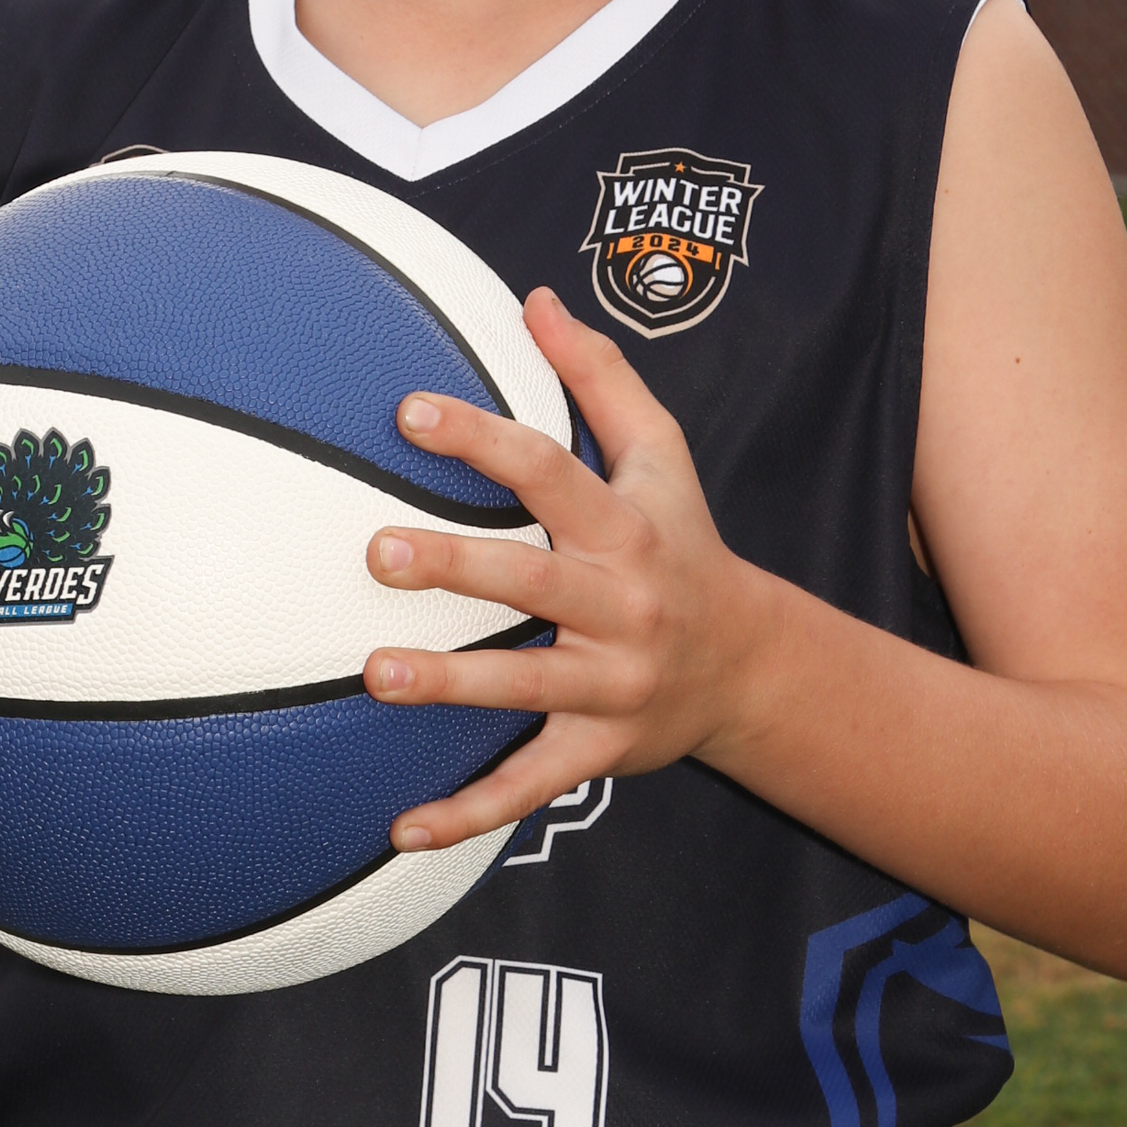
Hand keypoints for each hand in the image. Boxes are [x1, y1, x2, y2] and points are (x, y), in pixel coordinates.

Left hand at [365, 288, 781, 849]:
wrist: (752, 665)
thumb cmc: (682, 542)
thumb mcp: (660, 456)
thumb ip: (599, 377)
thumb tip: (535, 298)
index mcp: (624, 525)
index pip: (548, 470)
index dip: (480, 439)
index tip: (409, 412)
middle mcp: (621, 604)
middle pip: (532, 578)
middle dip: (456, 563)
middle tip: (376, 548)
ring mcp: (612, 684)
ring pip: (525, 687)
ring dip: (450, 684)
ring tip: (374, 674)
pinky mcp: (601, 751)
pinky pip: (530, 783)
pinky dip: (468, 813)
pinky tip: (400, 828)